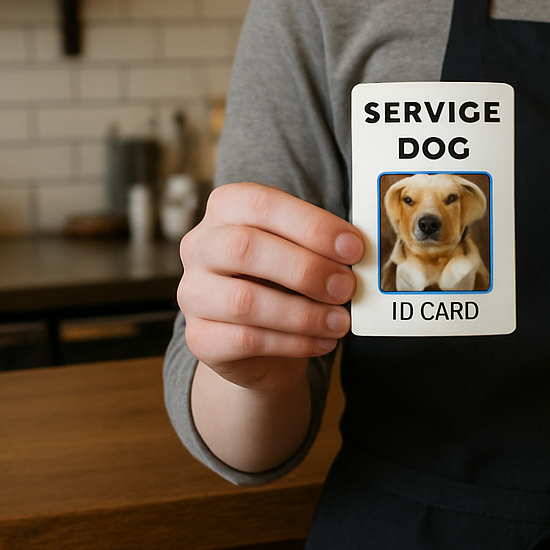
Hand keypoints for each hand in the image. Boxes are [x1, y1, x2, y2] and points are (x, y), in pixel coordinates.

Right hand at [178, 182, 362, 391]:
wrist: (262, 345)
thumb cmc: (285, 284)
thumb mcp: (302, 253)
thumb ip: (322, 246)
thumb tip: (357, 252)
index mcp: (226, 209)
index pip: (262, 204)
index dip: (311, 225)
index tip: (353, 249)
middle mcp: (200, 246)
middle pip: (244, 247)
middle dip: (305, 269)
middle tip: (347, 287)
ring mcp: (192, 293)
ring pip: (243, 301)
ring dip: (303, 314)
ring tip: (340, 322)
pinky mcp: (199, 337)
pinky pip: (245, 340)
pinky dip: (293, 342)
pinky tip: (322, 341)